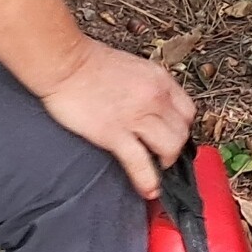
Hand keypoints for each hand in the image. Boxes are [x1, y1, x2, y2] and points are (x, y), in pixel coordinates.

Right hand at [37, 39, 196, 198]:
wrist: (65, 62)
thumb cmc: (91, 64)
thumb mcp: (134, 67)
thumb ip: (148, 86)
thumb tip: (152, 107)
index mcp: (159, 80)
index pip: (187, 111)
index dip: (182, 127)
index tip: (173, 135)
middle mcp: (154, 98)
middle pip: (182, 132)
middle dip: (176, 148)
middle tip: (163, 155)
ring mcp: (136, 116)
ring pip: (170, 148)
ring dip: (165, 163)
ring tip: (156, 169)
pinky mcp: (114, 133)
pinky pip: (140, 162)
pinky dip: (147, 180)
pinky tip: (148, 189)